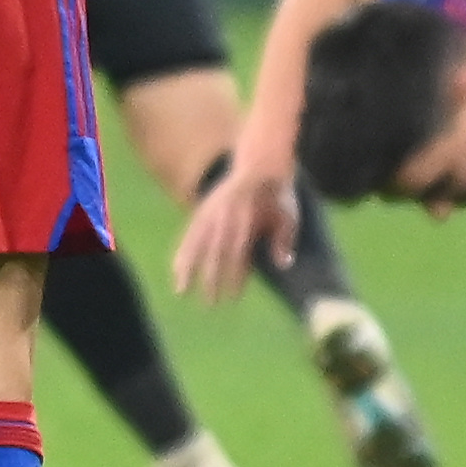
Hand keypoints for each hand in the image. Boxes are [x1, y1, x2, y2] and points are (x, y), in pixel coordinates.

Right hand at [171, 161, 298, 305]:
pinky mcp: (203, 209)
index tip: (233, 297)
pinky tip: (176, 269)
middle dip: (211, 279)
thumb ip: (284, 239)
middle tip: (210, 304)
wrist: (260, 162)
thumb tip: (282, 263)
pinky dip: (182, 252)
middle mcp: (224, 215)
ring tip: (181, 290)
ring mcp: (211, 211)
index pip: (238, 252)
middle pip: (214, 251)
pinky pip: (189, 234)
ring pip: (195, 243)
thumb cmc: (277, 194)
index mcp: (245, 216)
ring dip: (187, 268)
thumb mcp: (288, 214)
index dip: (234, 275)